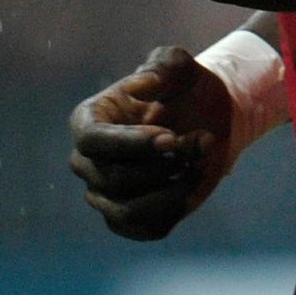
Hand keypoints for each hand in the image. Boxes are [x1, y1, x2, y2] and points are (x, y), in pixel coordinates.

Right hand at [68, 45, 243, 239]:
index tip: (170, 138)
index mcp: (88, 120)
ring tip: (199, 164)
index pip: (93, 140)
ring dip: (172, 190)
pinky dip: (174, 209)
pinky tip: (192, 182)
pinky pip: (146, 229)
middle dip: (165, 163)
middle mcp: (87, 161)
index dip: (132, 144)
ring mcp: (104, 194)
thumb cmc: (186, 89)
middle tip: (202, 141)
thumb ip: (165, 65)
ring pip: (128, 211)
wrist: (208, 118)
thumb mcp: (180, 66)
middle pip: (114, 178)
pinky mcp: (128, 219)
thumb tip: (145, 85)